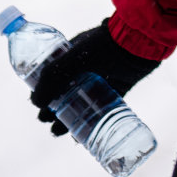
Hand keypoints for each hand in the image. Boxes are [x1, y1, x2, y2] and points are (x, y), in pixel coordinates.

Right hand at [30, 19, 160, 136]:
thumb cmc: (106, 44)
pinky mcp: (119, 87)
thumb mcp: (75, 58)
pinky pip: (103, 107)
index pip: (51, 77)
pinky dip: (92, 121)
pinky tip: (81, 136)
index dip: (43, 94)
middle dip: (54, 110)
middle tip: (48, 123)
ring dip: (69, 119)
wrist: (141, 40)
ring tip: (59, 132)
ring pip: (82, 103)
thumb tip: (35, 103)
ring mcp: (103, 77)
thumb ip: (53, 77)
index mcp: (72, 55)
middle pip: (65, 93)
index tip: (39, 109)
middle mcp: (86, 67)